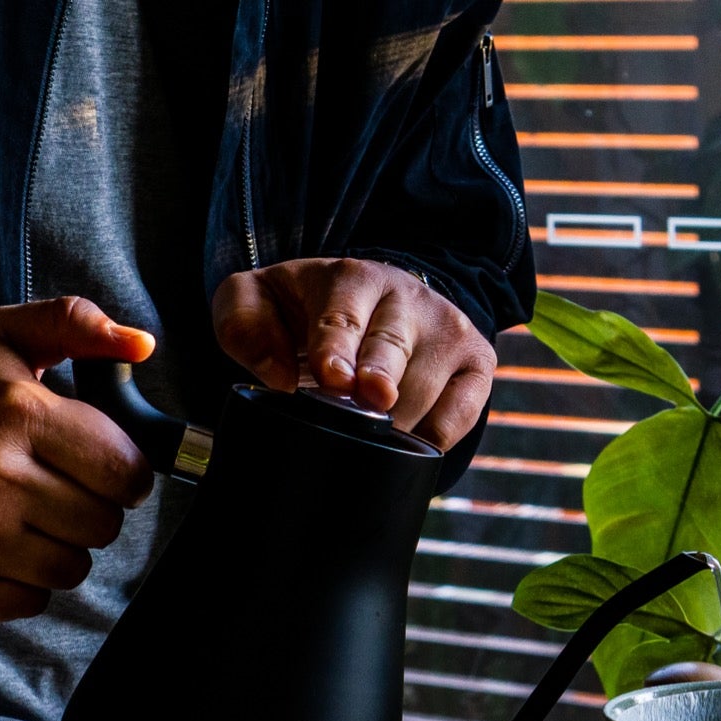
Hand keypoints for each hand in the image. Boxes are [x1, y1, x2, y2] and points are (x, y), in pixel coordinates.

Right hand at [0, 297, 155, 621]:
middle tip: (44, 488)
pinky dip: (18, 582)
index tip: (92, 464)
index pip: (126, 471)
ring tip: (13, 516)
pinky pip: (32, 601)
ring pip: (72, 569)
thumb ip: (72, 323)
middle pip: (104, 525)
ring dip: (54, 549)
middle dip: (86, 510)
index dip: (120, 471)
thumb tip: (141, 343)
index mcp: (14, 413)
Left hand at [212, 257, 494, 448]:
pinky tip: (407, 442)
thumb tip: (280, 376)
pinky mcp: (477, 361)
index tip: (333, 379)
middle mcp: (407, 296)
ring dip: (395, 419)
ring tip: (367, 433)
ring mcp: (447, 328)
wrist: (375, 302)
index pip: (344, 314)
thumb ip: (244, 324)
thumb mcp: (257, 301)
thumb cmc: (306, 311)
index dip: (338, 348)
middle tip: (371, 402)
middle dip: (380, 376)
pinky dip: (436, 436)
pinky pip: (464, 410)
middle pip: (393, 345)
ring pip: (426, 386)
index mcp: (352, 278)